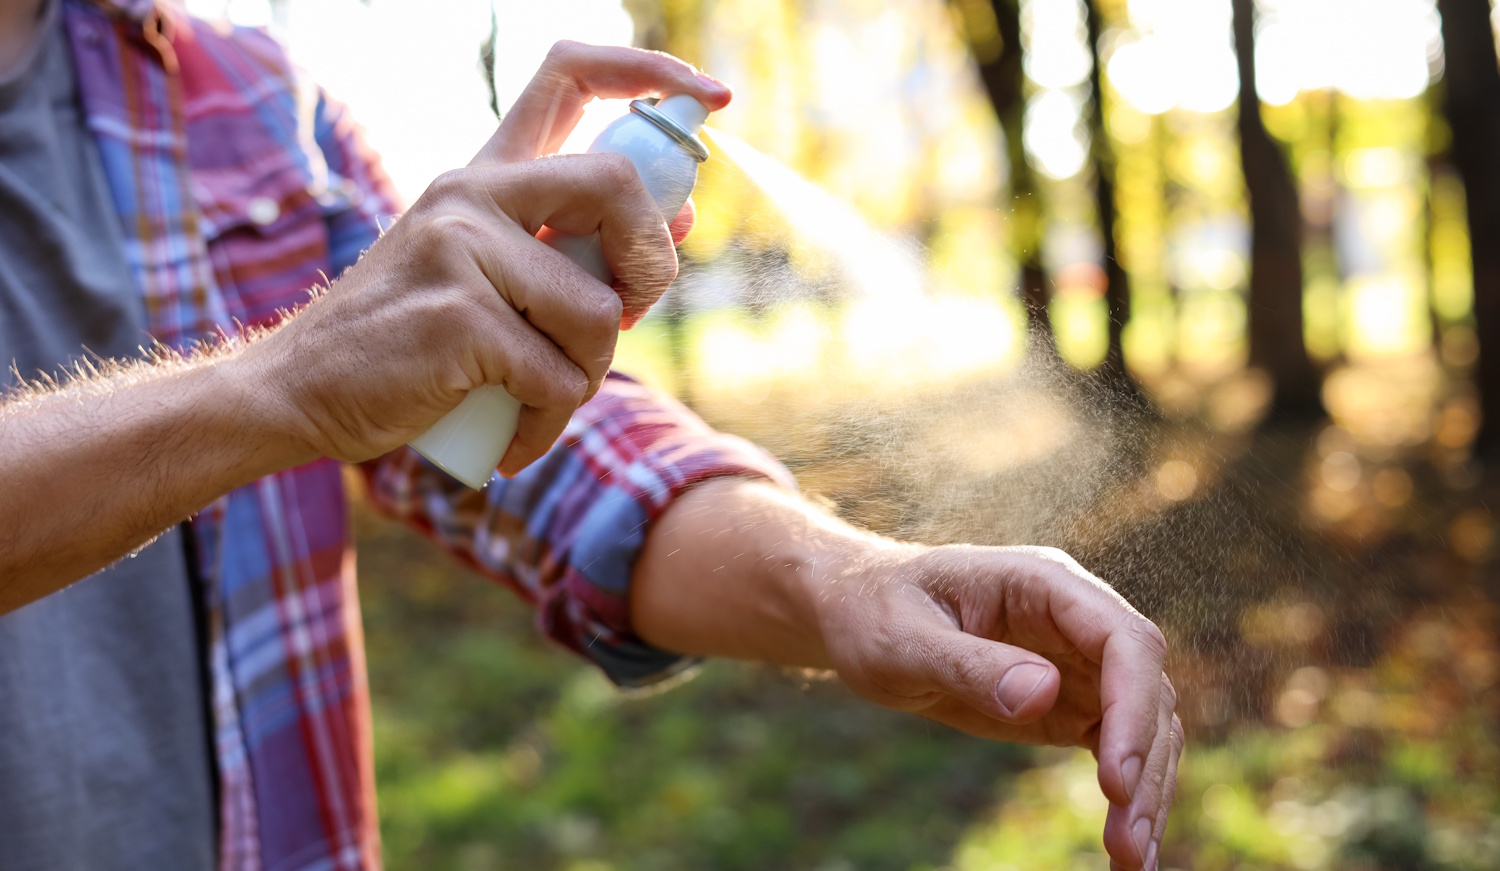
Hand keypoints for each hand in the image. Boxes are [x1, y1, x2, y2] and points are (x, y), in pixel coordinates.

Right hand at [246, 43, 729, 474]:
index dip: (652, 73)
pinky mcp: (457, 317)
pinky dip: (547, 425)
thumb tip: (680, 218)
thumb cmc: (409, 343)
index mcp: (484, 174)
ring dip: (588, 376)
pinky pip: (557, 379)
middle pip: (617, 185)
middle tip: (630, 316)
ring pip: (598, 312)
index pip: (570, 72)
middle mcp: (471, 192)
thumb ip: (569, 248)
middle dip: (652, 266)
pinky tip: (513, 440)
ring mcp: (459, 249)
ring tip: (538, 401)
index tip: (712, 98)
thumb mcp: (486, 278)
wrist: (297, 392)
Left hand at [816, 544, 1179, 870]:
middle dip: (1145, 766)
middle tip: (1127, 845)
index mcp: (1044, 583)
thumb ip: (967, 663)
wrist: (859, 616)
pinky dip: (1129, 795)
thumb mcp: (903, 638)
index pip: (1121, 639)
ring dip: (1147, 791)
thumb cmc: (875, 612)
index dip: (1132, 707)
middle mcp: (1075, 619)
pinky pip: (1117, 746)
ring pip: (1146, 724)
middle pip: (1146, 689)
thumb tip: (1042, 693)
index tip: (1116, 780)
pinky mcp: (1068, 702)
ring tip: (1131, 861)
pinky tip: (1124, 848)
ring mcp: (1077, 661)